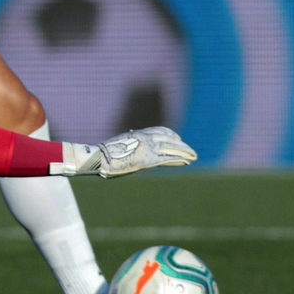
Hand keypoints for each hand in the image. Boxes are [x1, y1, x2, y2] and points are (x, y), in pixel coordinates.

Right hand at [66, 127, 196, 178]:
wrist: (100, 157)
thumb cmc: (103, 153)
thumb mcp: (117, 144)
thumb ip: (126, 144)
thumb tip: (127, 142)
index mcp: (138, 134)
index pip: (158, 131)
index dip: (170, 134)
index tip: (178, 137)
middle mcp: (145, 138)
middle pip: (168, 140)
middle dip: (181, 145)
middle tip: (191, 150)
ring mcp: (147, 148)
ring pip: (171, 148)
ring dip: (184, 152)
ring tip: (194, 156)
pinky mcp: (148, 159)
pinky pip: (167, 158)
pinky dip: (178, 159)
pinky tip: (186, 161)